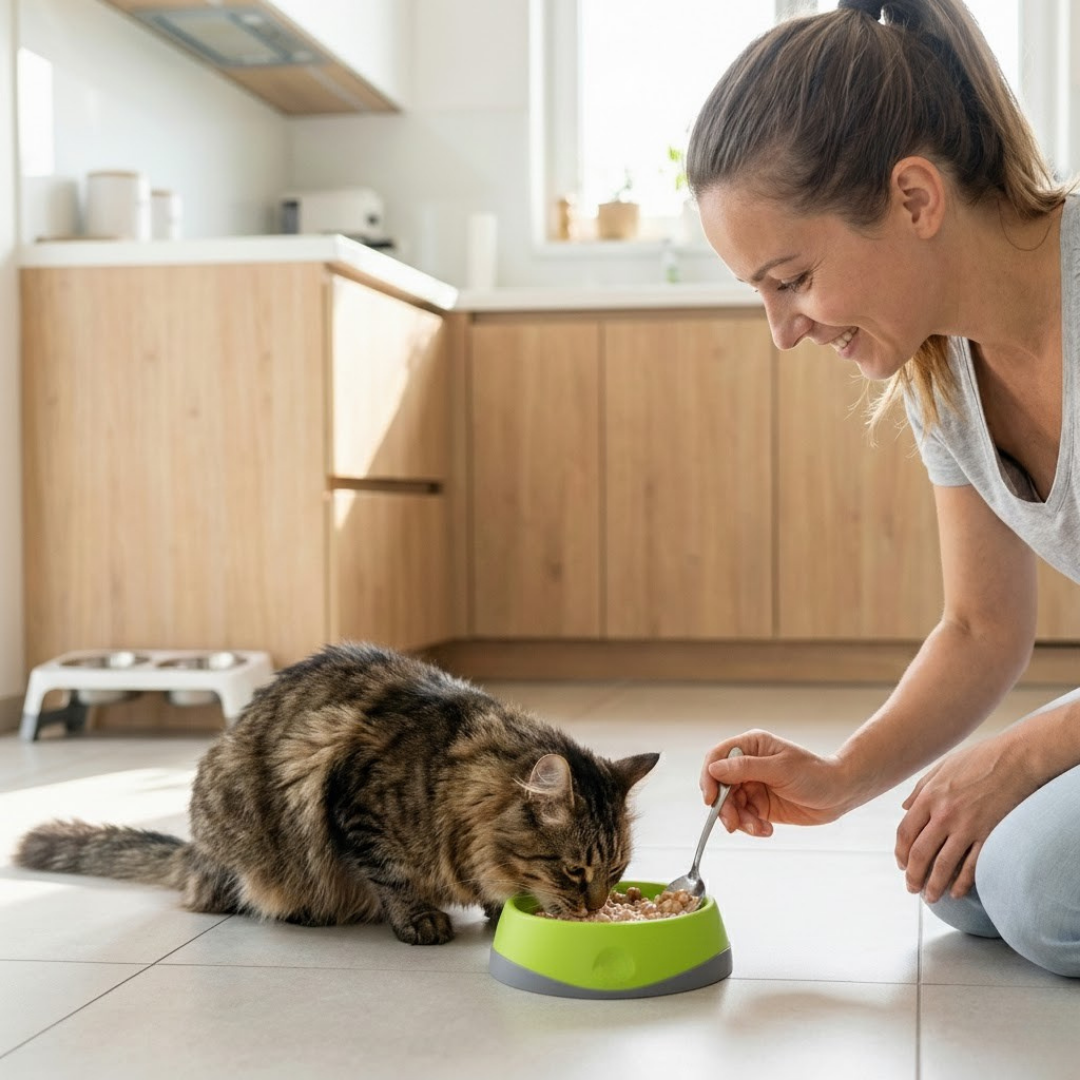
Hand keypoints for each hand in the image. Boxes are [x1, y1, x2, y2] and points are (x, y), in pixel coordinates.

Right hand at [700, 730, 853, 836]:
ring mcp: (753, 785)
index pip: (717, 757)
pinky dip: (751, 826)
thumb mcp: (780, 769)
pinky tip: (767, 829)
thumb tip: (714, 769)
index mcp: (751, 746)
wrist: (839, 794)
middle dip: (725, 807)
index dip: (709, 778)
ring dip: (741, 820)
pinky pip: (744, 817)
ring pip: (730, 805)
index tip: (710, 799)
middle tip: (733, 824)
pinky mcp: (760, 805)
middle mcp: (748, 765)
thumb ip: (745, 768)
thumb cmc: (815, 774)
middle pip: (720, 786)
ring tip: (759, 828)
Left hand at [895, 734, 1039, 902]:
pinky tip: (957, 892)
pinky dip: (962, 882)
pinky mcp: (990, 835)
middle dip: (913, 875)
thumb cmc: (977, 760)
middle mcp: (944, 815)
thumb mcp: (941, 768)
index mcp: (929, 798)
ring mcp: (967, 827)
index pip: (906, 832)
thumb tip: (903, 807)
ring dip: (934, 885)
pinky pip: (972, 865)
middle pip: (920, 853)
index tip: (901, 865)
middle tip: (911, 888)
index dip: (900, 853)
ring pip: (944, 865)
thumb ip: (920, 789)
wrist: (1015, 759)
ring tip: (930, 898)